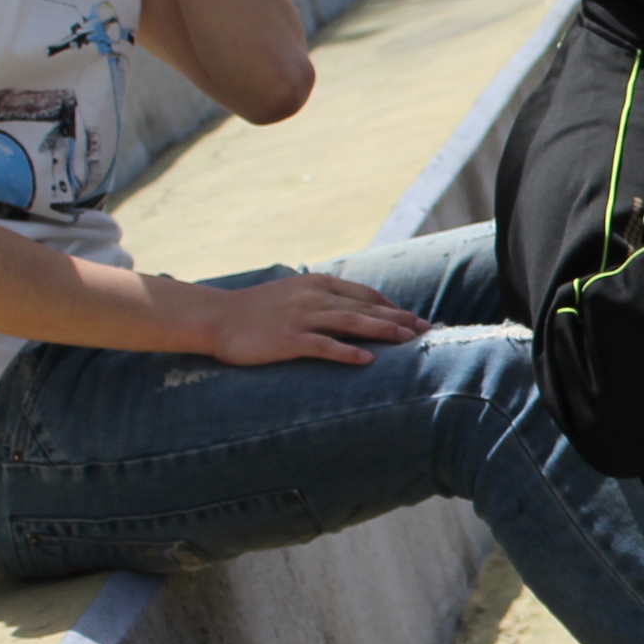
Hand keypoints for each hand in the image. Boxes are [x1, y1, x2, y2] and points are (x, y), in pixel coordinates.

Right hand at [202, 272, 423, 366]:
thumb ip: (323, 299)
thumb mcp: (295, 295)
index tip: (416, 319)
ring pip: (352, 322)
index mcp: (318, 284)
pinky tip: (367, 360)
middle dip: (399, 319)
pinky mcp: (287, 339)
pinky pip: (323, 345)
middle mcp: (314, 297)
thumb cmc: (256, 311)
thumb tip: (354, 311)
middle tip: (427, 330)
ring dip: (383, 330)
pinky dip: (347, 351)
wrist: (216, 318)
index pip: (366, 294)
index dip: (394, 307)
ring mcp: (301, 317)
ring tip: (409, 340)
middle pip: (366, 307)